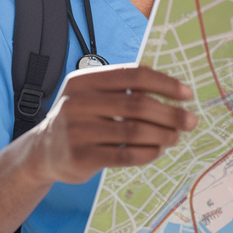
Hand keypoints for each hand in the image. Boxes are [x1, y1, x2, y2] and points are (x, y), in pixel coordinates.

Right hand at [31, 64, 196, 185]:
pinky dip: (148, 153)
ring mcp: (78, 131)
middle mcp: (78, 103)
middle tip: (191, 121)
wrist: (41, 152)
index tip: (187, 94)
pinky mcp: (82, 157)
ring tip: (176, 137)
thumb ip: (123, 89)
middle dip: (171, 113)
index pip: (133, 75)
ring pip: (134, 132)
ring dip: (163, 135)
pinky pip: (126, 155)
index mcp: (84, 81)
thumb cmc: (80, 120)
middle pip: (137, 105)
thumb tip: (174, 93)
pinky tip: (158, 151)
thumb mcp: (91, 95)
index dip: (165, 84)